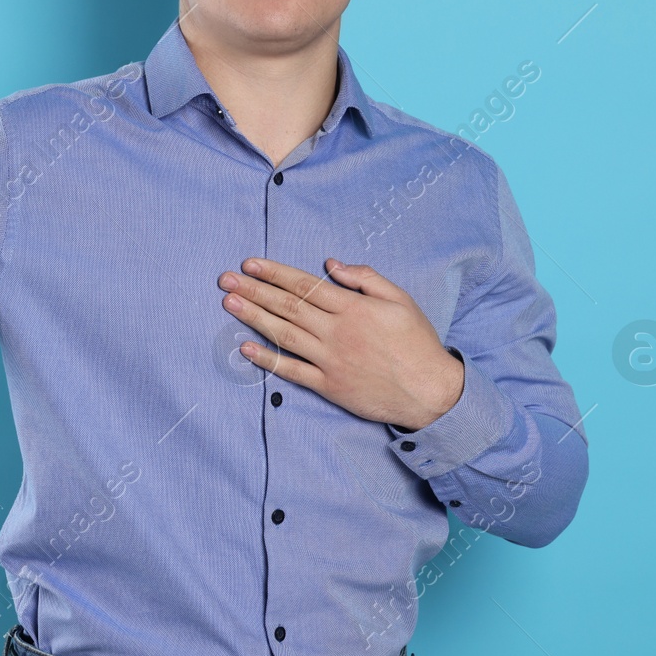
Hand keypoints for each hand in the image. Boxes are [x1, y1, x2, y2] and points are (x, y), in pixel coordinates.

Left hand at [218, 258, 463, 429]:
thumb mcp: (399, 299)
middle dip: (254, 290)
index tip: (250, 264)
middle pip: (288, 306)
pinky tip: (246, 349)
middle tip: (226, 279)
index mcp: (353, 307)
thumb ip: (365, 278)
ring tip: (229, 303)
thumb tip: (331, 264)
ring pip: (284, 334)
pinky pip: (292, 371)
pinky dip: (268, 360)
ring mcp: (331, 360)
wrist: (429, 391)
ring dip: (254, 318)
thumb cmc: (417, 342)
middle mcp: (337, 331)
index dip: (274, 273)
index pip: (305, 285)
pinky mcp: (329, 386)